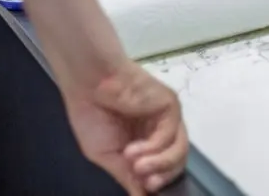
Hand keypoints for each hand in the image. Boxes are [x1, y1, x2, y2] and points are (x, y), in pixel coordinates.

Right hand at [63, 62, 188, 194]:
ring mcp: (166, 118)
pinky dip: (153, 148)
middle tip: (146, 183)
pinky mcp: (170, 106)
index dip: (157, 182)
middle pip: (175, 163)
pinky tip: (132, 150)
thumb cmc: (91, 114)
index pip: (162, 169)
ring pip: (178, 151)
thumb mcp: (106, 155)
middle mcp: (159, 130)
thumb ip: (127, 176)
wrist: (90, 83)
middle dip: (161, 177)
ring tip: (137, 167)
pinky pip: (170, 135)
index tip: (145, 190)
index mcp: (144, 142)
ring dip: (159, 165)